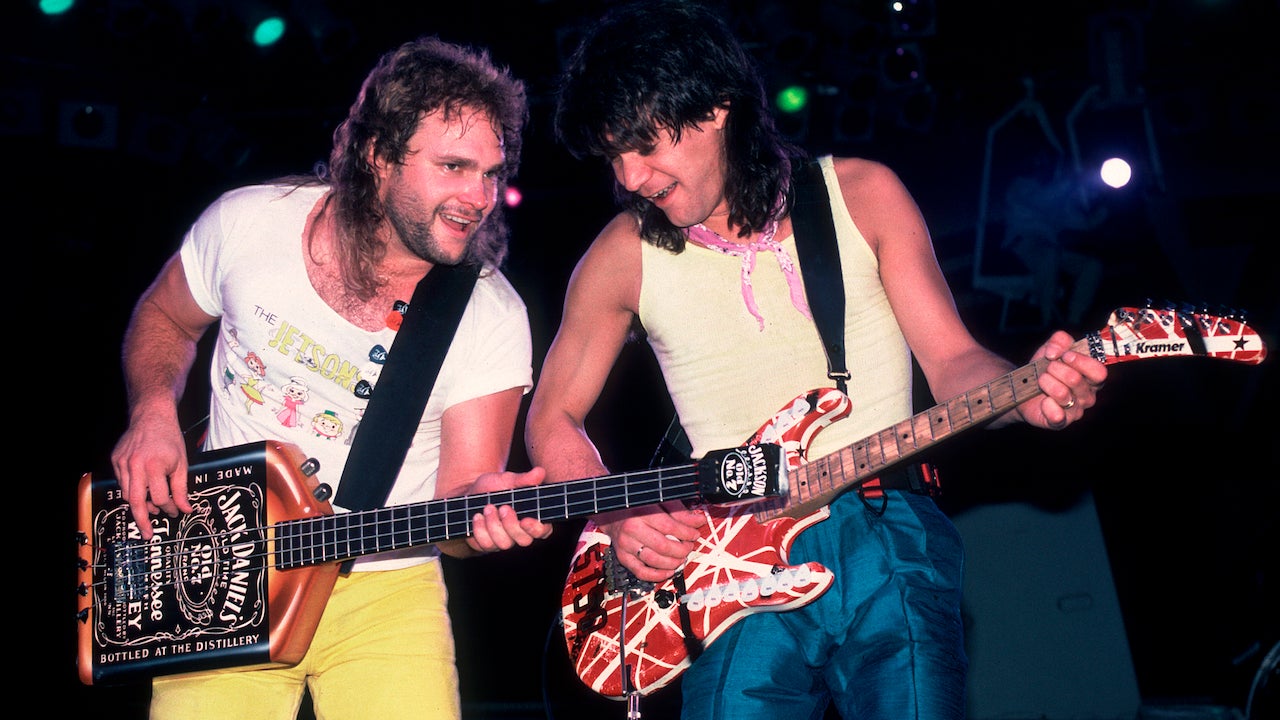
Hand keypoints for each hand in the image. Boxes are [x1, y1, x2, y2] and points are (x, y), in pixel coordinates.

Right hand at [109, 411, 192, 539]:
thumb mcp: (182, 463)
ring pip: (127, 494)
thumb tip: (185, 509)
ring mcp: (122, 463)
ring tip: (151, 508)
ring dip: (139, 504)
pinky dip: (132, 489)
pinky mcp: (115, 460)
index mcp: (154, 466)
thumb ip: (182, 489)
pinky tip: (142, 489)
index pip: (159, 498)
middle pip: (135, 502)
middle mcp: (135, 465)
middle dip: (142, 520)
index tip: (175, 512)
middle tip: (148, 534)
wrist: (152, 416)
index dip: (169, 508)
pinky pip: (122, 482)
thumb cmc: (169, 438)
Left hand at [465, 467, 553, 552]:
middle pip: (524, 540)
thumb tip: (540, 472)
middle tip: (502, 507)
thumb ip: (523, 479)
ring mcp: (504, 540)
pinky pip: (486, 544)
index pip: (543, 531)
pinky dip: (480, 529)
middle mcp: (519, 532)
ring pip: (504, 543)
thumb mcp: (507, 480)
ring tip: (487, 508)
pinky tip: (477, 516)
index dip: (536, 529)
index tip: (525, 520)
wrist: (470, 493)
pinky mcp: (487, 544)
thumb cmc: (493, 487)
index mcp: (531, 517)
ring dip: (494, 524)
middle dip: (511, 525)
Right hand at [597, 501, 706, 582]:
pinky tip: (668, 571)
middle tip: (689, 547)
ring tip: (681, 558)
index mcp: (641, 512)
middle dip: (682, 550)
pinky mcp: (623, 557)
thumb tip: (698, 521)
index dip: (687, 533)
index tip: (695, 534)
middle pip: (663, 546)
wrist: (611, 514)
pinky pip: (641, 572)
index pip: (670, 527)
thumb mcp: (658, 502)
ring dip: (673, 563)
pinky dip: (657, 575)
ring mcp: (626, 545)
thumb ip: (679, 511)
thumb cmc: (636, 507)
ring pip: (654, 561)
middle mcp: (632, 529)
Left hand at [1018, 329, 1108, 429]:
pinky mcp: (1060, 423)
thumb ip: (1060, 340)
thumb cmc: (1043, 368)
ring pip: (1063, 394)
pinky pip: (1056, 415)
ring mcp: (1075, 411)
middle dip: (1056, 369)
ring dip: (1046, 382)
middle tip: (1047, 368)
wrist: (1022, 389)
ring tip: (1040, 381)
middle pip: (1076, 380)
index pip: (1099, 372)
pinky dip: (1046, 405)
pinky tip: (1042, 400)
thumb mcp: (1051, 348)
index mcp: (1091, 378)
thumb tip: (1057, 351)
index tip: (1064, 356)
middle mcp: (1087, 396)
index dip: (1081, 361)